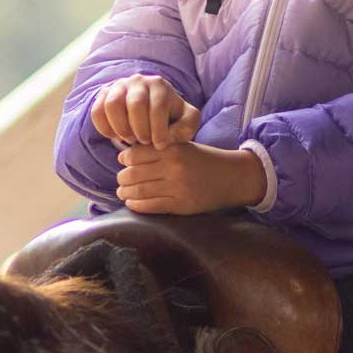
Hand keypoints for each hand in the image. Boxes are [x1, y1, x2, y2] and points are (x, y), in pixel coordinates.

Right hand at [88, 75, 199, 148]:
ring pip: (113, 105)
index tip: (160, 145)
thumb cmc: (171, 118)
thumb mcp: (186, 122)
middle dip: (140, 129)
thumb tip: (169, 135)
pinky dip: (105, 128)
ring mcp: (118, 86)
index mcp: (159, 85)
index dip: (159, 129)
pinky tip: (116, 137)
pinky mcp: (103, 95)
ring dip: (121, 128)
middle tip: (145, 143)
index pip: (158, 105)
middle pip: (135, 104)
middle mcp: (138, 81)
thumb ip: (186, 128)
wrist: (150, 111)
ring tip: (130, 140)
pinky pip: (97, 111)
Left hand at [115, 142, 265, 215]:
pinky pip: (151, 206)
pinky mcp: (181, 205)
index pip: (136, 154)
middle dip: (122, 178)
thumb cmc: (204, 160)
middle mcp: (174, 168)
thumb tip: (126, 155)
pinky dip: (136, 206)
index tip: (122, 161)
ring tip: (122, 192)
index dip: (125, 158)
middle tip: (120, 180)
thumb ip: (159, 149)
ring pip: (139, 191)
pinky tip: (131, 203)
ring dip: (125, 193)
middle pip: (133, 174)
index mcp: (173, 149)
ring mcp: (177, 188)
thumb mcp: (183, 146)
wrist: (231, 177)